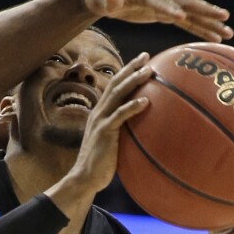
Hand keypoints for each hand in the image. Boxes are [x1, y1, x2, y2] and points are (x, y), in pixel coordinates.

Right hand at [67, 51, 152, 193]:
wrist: (85, 177)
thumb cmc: (101, 164)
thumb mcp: (112, 143)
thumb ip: (124, 132)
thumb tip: (144, 130)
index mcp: (100, 113)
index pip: (114, 86)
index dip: (126, 71)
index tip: (142, 61)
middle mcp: (99, 112)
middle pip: (115, 83)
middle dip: (131, 67)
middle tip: (146, 56)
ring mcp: (100, 120)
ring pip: (117, 94)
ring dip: (133, 80)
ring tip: (149, 71)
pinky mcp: (104, 131)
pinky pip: (120, 115)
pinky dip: (132, 106)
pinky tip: (146, 101)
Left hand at [76, 0, 233, 41]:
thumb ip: (104, 1)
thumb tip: (112, 1)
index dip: (167, 7)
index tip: (179, 17)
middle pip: (184, 2)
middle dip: (203, 10)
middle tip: (223, 18)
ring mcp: (162, 3)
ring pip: (190, 13)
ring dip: (209, 22)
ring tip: (229, 33)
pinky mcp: (162, 12)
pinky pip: (185, 22)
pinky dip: (200, 29)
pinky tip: (215, 38)